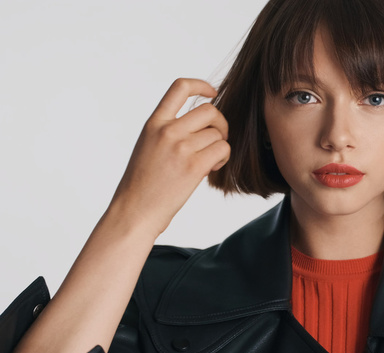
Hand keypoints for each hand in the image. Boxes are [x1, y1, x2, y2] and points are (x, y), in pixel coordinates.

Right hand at [108, 78, 229, 235]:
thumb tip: (203, 124)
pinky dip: (223, 158)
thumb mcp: (148, 147)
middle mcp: (167, 130)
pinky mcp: (194, 165)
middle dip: (221, 123)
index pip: (180, 88)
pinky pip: (223, 149)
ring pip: (218, 133)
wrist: (135, 211)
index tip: (213, 92)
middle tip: (217, 139)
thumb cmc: (142, 184)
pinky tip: (212, 168)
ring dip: (221, 146)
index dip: (201, 85)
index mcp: (154, 123)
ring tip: (210, 160)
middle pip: (209, 111)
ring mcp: (180, 147)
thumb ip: (170, 131)